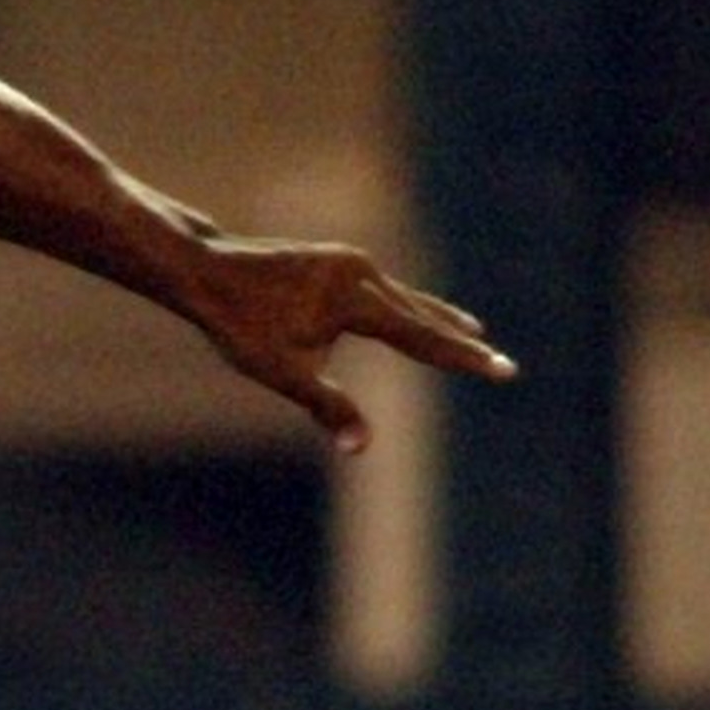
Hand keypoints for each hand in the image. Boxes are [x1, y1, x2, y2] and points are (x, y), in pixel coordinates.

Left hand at [184, 236, 516, 453]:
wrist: (206, 270)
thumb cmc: (240, 325)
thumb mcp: (282, 373)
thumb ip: (326, 406)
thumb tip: (360, 448)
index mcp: (354, 300)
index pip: (421, 337)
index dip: (462, 357)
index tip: (503, 368)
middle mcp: (360, 274)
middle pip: (421, 315)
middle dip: (458, 341)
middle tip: (500, 363)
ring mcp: (350, 263)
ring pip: (404, 298)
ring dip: (436, 318)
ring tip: (472, 330)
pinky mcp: (338, 261)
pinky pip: (383, 289)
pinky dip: (406, 305)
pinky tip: (413, 312)